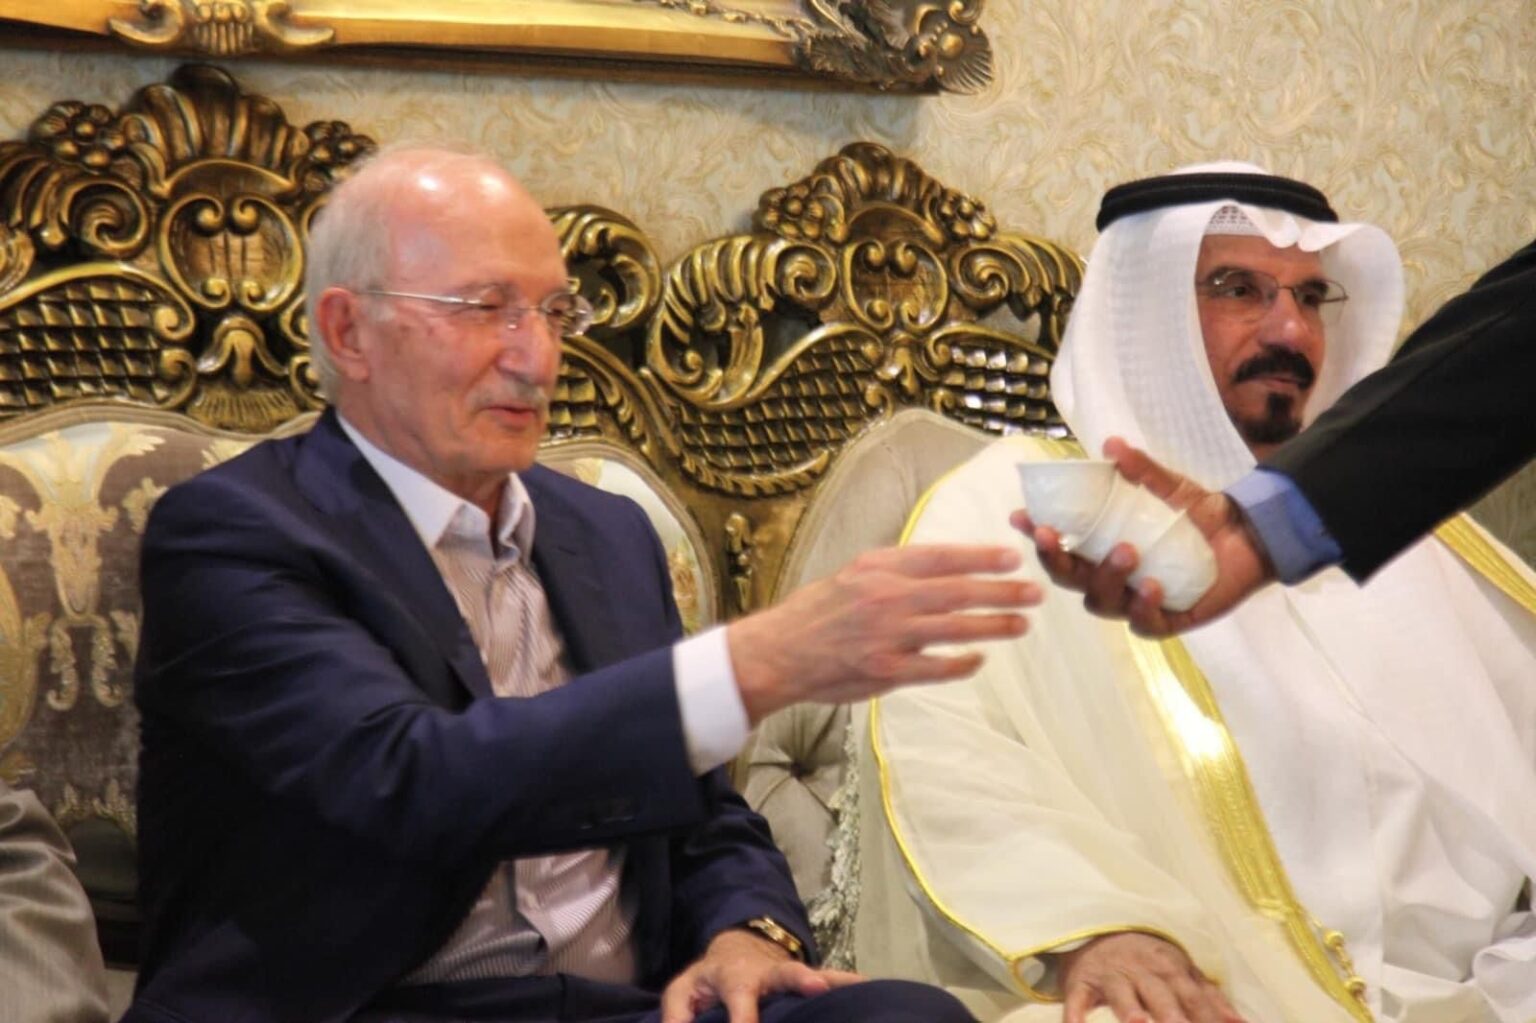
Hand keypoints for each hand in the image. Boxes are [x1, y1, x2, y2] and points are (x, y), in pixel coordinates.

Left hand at [659, 927, 862, 1022]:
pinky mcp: (807, 982)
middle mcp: (768, 974)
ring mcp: (791, 976)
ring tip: (862, 985)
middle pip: (786, 974)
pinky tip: (870, 987)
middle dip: (801, 981)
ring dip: (836, 980)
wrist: (737, 950)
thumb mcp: (683, 991)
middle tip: (816, 987)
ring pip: (815, 974)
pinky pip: (831, 980)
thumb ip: (677, 1015)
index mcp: (735, 978)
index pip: (740, 1004)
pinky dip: (849, 983)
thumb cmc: (709, 978)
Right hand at [726, 544, 1038, 722]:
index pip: (942, 557)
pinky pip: (937, 667)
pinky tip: (980, 659)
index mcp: (879, 568)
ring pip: (955, 628)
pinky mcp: (887, 671)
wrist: (780, 652)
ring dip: (994, 626)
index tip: (1012, 557)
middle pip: (959, 592)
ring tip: (1022, 624)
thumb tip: (943, 565)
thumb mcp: (854, 574)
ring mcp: (889, 636)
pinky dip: (963, 663)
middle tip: (1035, 592)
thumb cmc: (818, 612)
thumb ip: (895, 570)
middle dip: (1002, 591)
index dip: (981, 556)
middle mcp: (887, 597)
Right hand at [1016, 438, 1272, 636]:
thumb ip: (1142, 470)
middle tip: (1051, 535)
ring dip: (1106, 577)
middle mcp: (1110, 578)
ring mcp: (1135, 602)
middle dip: (1054, 559)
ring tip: (1126, 550)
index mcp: (1101, 548)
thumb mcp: (1170, 487)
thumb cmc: (1200, 515)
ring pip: (1101, 602)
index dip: (1036, 533)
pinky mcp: (1167, 620)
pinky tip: (1152, 586)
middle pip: (1068, 579)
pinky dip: (1143, 606)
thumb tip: (1111, 445)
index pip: (1059, 544)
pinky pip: (1144, 623)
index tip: (1021, 515)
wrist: (1249, 537)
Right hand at [1058, 932, 1244, 1022]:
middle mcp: (1142, 970)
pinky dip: (1074, 1013)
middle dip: (1173, 1017)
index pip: (1194, 997)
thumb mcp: (1182, 972)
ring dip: (1129, 1009)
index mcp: (1171, 968)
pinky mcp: (1081, 982)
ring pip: (1121, 994)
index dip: (1208, 1018)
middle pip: (1160, 995)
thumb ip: (1211, 999)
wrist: (1099, 930)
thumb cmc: (1149, 961)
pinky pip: (1076, 998)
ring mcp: (1110, 976)